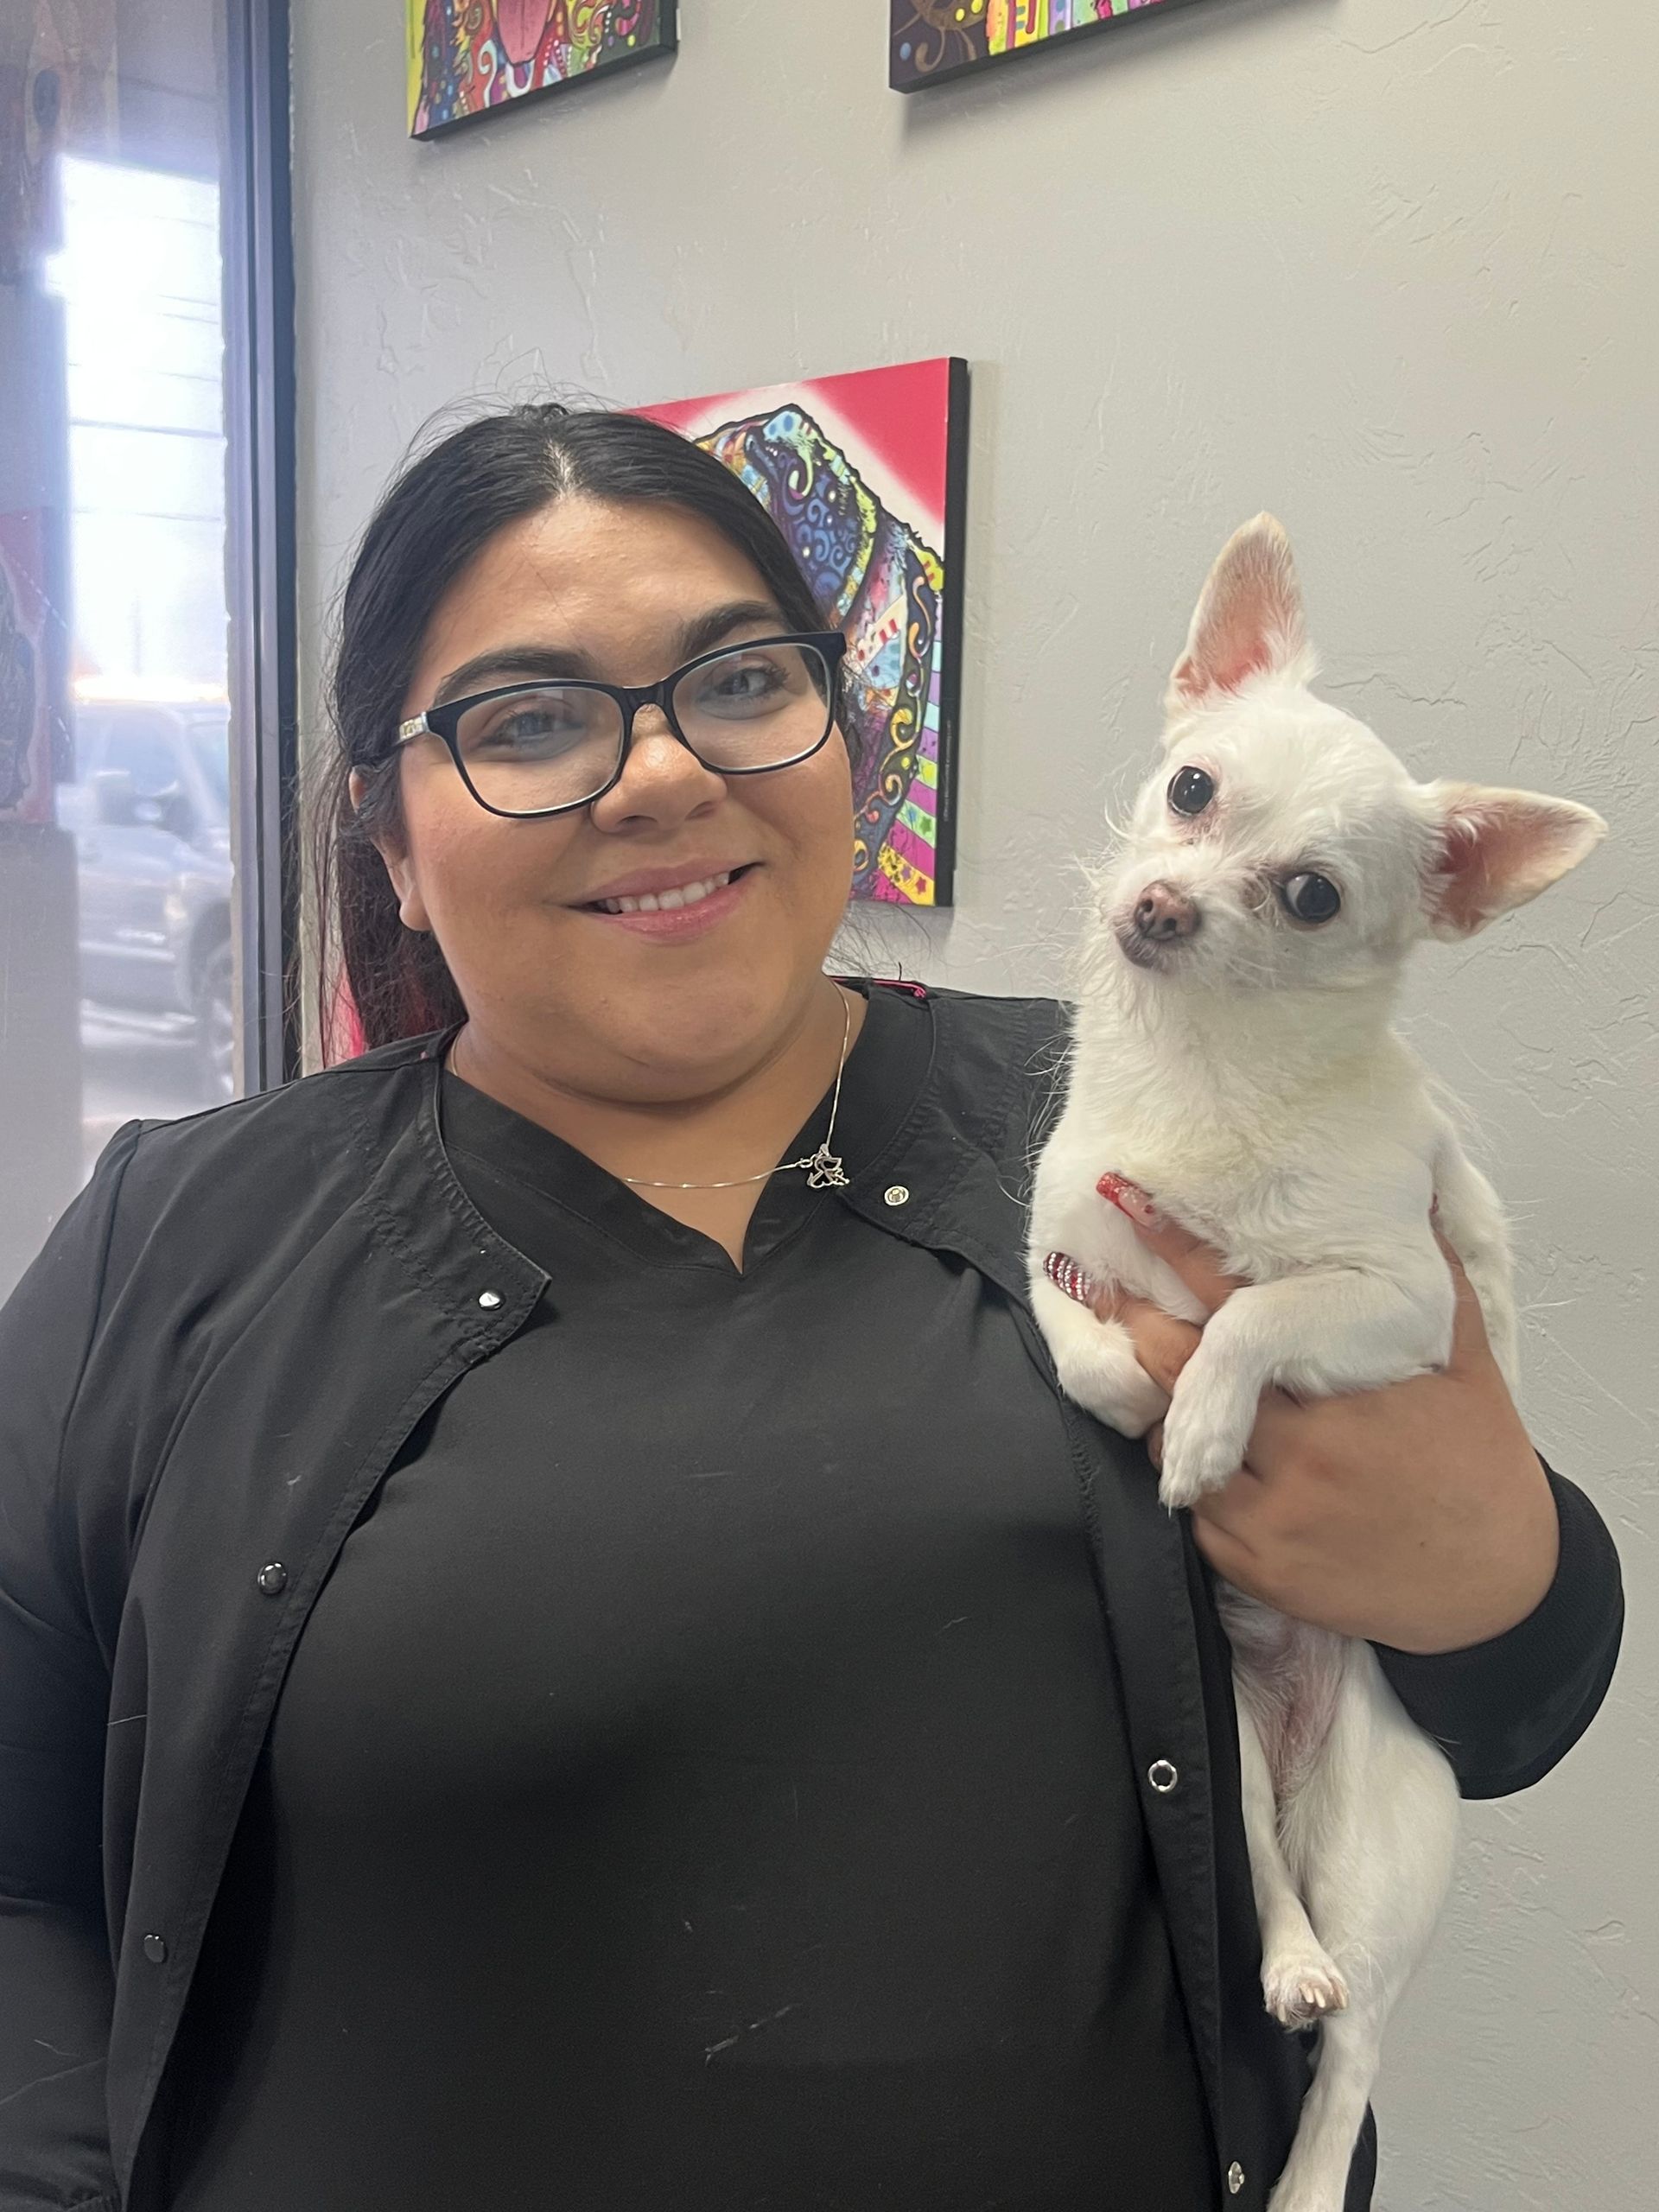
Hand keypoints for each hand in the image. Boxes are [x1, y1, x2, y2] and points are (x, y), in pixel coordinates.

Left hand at [1081, 1207, 1559, 1653]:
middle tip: (1112, 1294)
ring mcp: (1272, 1520)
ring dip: (1166, 1412)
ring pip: (1177, 1449)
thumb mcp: (1468, 1370)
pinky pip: (1195, 1514)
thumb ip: (1440, 1286)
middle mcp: (1299, 1458)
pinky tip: (1202, 1457)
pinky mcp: (1259, 1568)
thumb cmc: (1480, 1469)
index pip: (1242, 1318)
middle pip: (1185, 1381)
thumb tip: (1418, 1204)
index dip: (1182, 1259)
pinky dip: (1192, 1479)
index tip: (1135, 1208)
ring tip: (1161, 1380)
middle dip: (1144, 1331)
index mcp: (1342, 1401)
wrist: (1498, 1589)